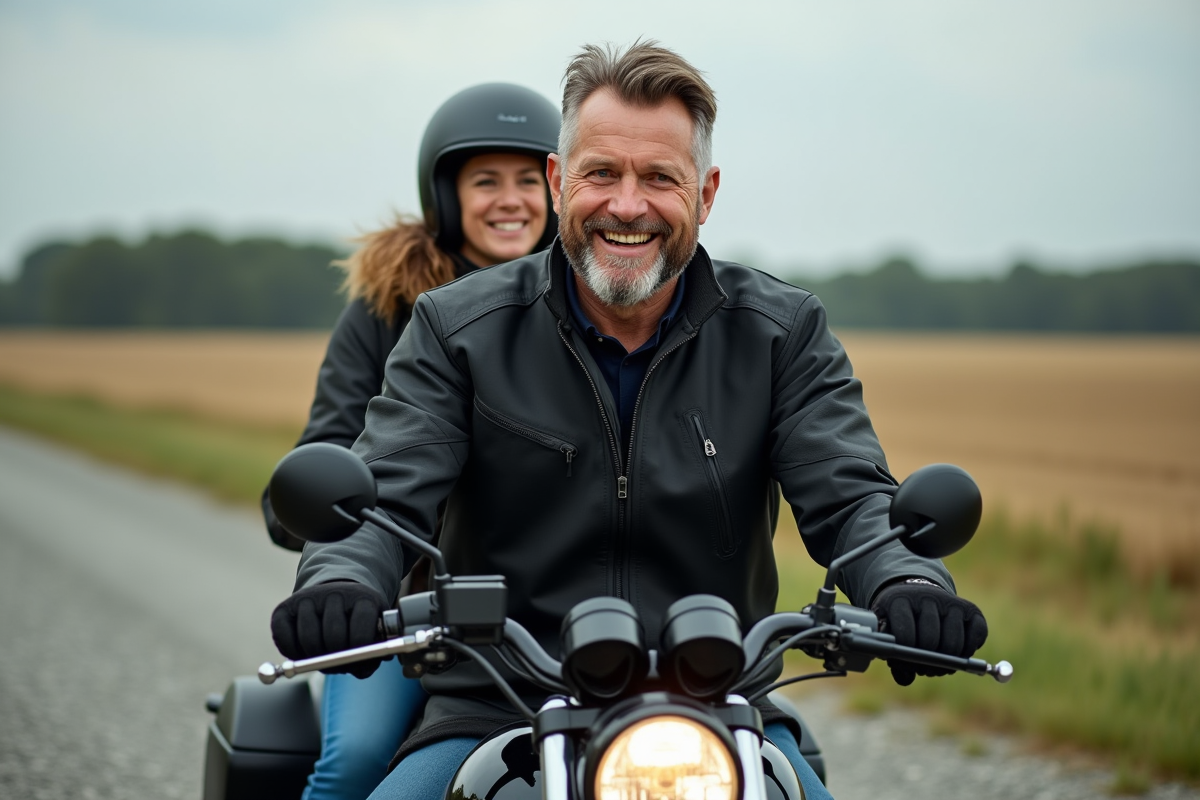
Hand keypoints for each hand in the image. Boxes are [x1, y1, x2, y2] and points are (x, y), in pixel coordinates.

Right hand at [270, 581, 387, 677]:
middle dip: (336, 660)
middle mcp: (335, 592)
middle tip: (338, 668)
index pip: (361, 628)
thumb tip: (361, 670)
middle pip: (334, 636)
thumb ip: (374, 653)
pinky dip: (293, 655)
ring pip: (308, 639)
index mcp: (363, 598)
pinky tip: (304, 653)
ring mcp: (307, 598)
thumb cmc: (357, 624)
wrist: (334, 600)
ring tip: (324, 660)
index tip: (358, 665)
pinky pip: (284, 640)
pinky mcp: (283, 609)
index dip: (359, 653)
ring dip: (315, 659)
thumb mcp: (373, 633)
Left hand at [871, 579, 987, 685]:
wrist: (920, 597)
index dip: (906, 657)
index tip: (905, 664)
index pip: (905, 635)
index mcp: (899, 600)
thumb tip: (906, 679)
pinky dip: (968, 652)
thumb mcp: (888, 633)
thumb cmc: (901, 621)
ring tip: (936, 666)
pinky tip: (956, 654)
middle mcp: (927, 597)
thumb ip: (892, 657)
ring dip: (947, 664)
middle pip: (931, 641)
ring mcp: (950, 602)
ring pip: (954, 644)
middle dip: (927, 663)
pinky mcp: (971, 609)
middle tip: (924, 669)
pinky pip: (976, 636)